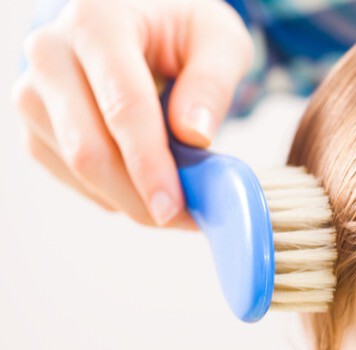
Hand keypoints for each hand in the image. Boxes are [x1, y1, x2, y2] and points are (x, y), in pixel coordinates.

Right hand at [12, 0, 252, 227]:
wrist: (140, 17)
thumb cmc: (183, 29)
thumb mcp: (219, 40)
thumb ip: (213, 83)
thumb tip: (194, 135)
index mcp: (96, 20)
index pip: (122, 106)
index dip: (149, 164)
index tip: (174, 206)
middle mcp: (50, 51)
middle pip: (88, 146)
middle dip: (139, 195)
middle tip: (186, 219)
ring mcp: (32, 89)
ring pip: (75, 167)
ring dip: (129, 199)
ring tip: (179, 202)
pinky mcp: (34, 122)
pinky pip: (69, 175)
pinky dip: (112, 193)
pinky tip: (147, 187)